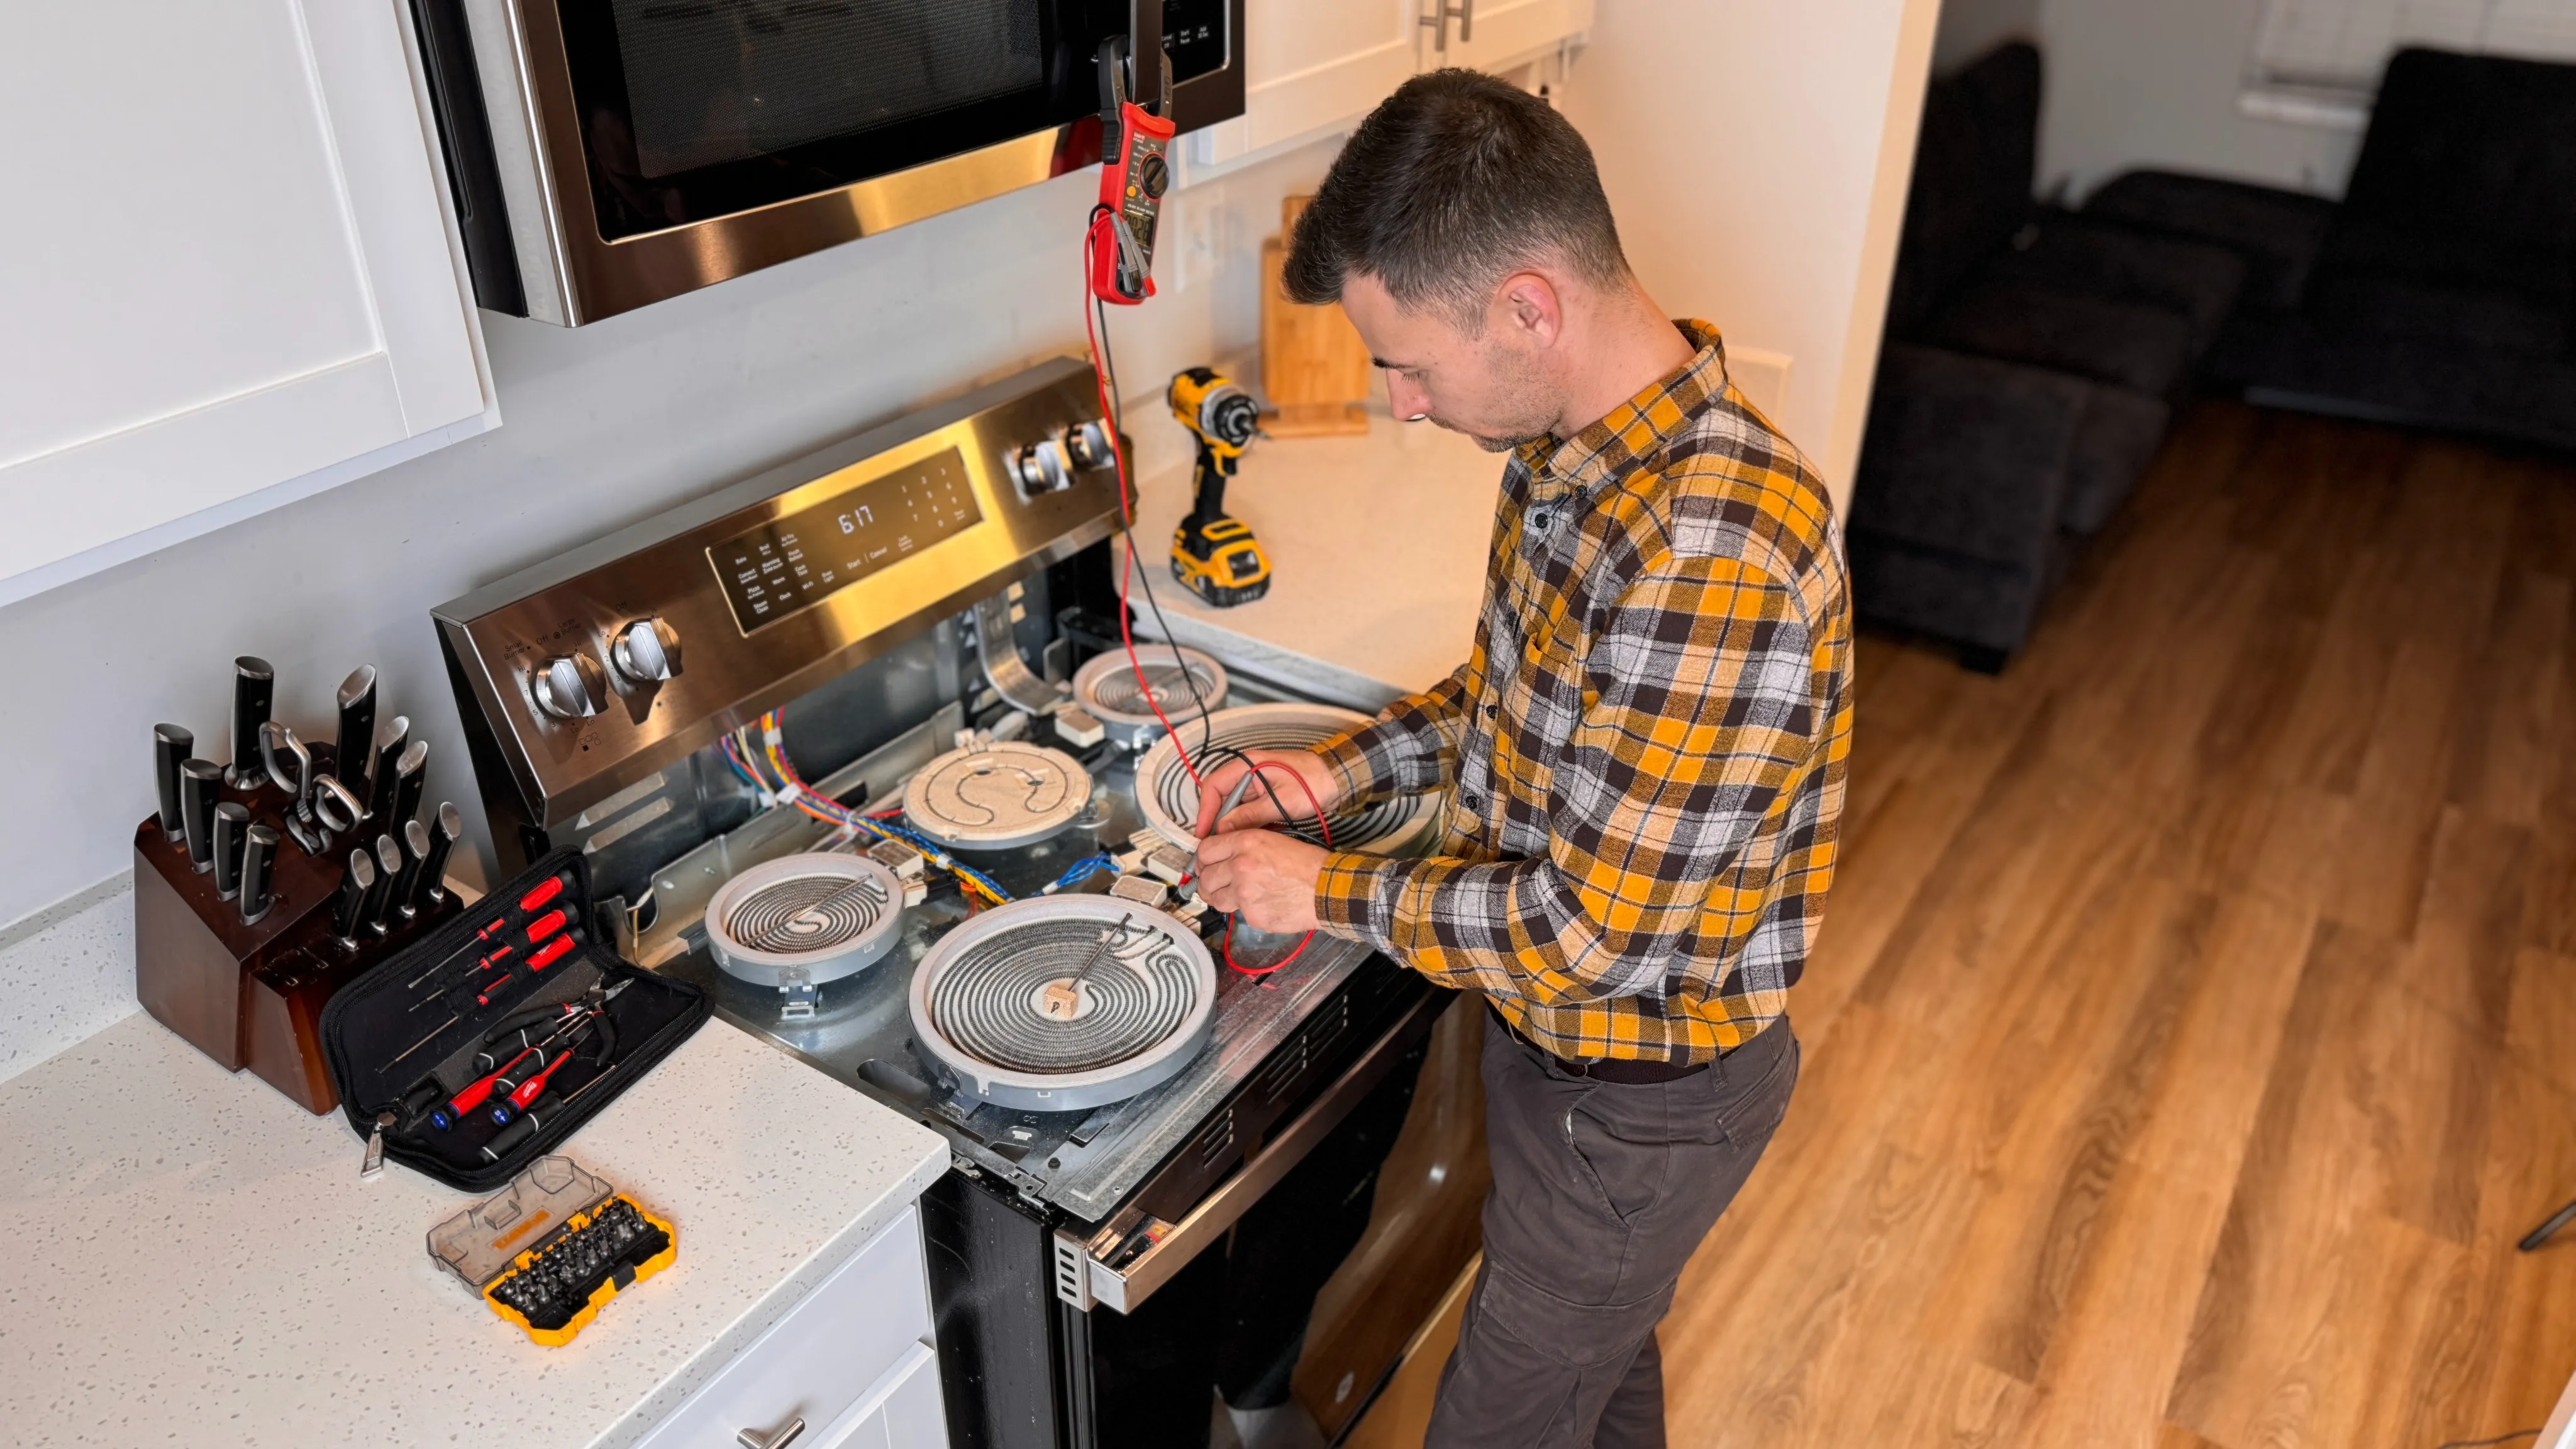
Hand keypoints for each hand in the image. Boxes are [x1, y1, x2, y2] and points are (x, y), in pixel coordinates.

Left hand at [1192, 829, 1326, 933]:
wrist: (1326, 888)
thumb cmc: (1306, 863)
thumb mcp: (1272, 839)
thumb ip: (1244, 846)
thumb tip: (1223, 857)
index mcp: (1245, 843)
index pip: (1205, 851)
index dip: (1203, 860)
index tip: (1206, 865)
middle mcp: (1239, 867)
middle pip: (1205, 878)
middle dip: (1208, 882)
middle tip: (1216, 884)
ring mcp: (1244, 894)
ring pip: (1216, 899)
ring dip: (1222, 898)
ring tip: (1236, 896)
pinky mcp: (1252, 915)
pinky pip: (1239, 914)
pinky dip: (1247, 911)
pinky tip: (1263, 904)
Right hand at [1195, 750, 1340, 836]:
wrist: (1337, 779)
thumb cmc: (1313, 784)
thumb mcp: (1280, 802)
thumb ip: (1250, 815)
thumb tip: (1223, 829)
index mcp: (1247, 765)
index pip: (1213, 786)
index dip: (1205, 810)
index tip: (1203, 832)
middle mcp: (1246, 772)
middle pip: (1219, 797)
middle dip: (1215, 821)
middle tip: (1212, 844)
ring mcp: (1254, 784)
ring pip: (1231, 806)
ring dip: (1228, 824)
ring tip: (1225, 846)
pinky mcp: (1263, 794)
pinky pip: (1245, 810)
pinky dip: (1242, 823)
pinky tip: (1242, 839)